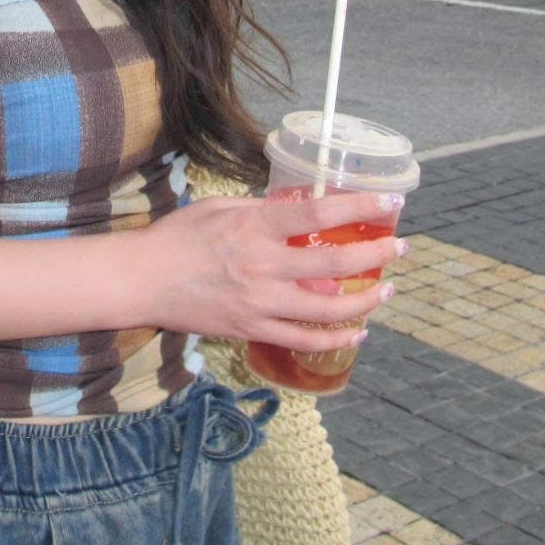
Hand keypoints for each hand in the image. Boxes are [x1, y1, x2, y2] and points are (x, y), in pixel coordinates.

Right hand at [141, 189, 405, 353]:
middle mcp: (263, 266)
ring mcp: (259, 304)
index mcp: (254, 227)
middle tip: (400, 248)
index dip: (358, 207)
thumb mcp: (220, 207)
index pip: (318, 213)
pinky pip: (303, 340)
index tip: (389, 204)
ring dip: (364, 301)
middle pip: (333, 262)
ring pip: (327, 309)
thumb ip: (261, 208)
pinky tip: (356, 332)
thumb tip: (299, 205)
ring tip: (385, 291)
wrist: (144, 281)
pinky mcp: (252, 330)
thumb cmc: (179, 237)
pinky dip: (334, 339)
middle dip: (375, 255)